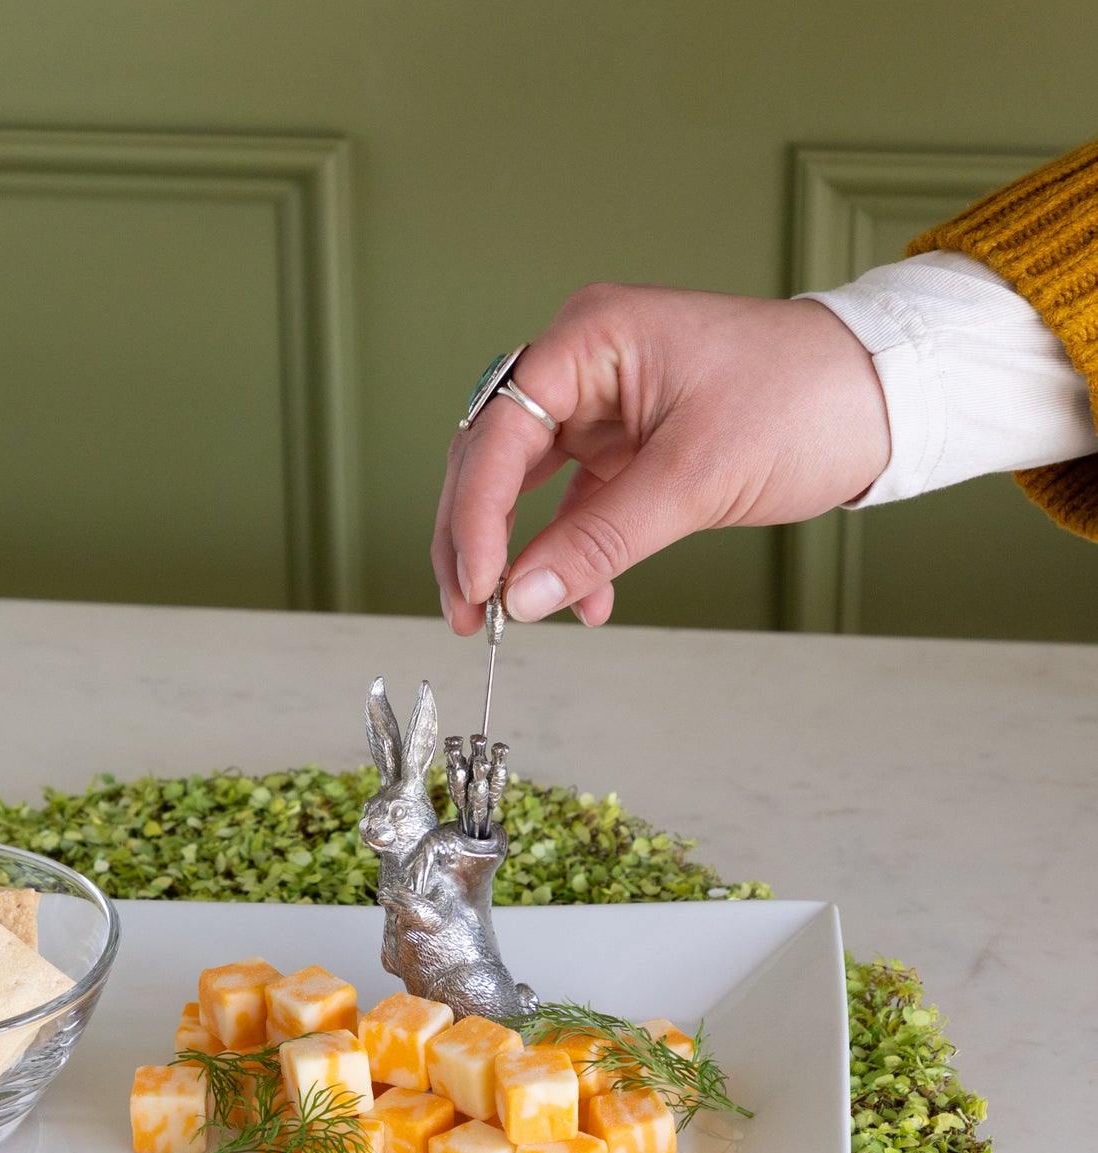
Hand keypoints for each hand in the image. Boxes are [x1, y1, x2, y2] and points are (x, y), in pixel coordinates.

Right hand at [432, 283, 890, 630]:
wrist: (884, 397)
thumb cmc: (808, 399)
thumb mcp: (697, 478)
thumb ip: (601, 540)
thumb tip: (523, 595)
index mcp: (591, 337)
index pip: (499, 430)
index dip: (476, 515)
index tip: (479, 585)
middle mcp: (583, 363)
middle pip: (489, 455)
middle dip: (473, 539)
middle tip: (469, 611)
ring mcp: (599, 404)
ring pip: (517, 484)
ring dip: (509, 552)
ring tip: (503, 615)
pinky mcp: (622, 444)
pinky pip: (568, 504)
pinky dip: (566, 552)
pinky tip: (580, 598)